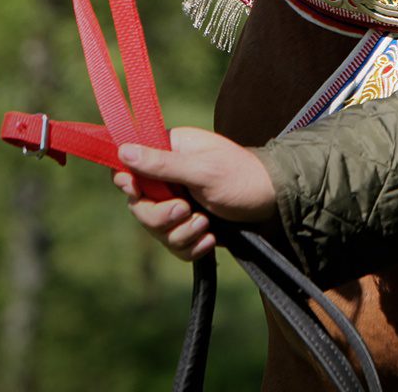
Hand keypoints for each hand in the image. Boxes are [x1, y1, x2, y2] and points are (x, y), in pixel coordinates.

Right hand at [113, 126, 277, 261]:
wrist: (274, 205)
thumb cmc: (242, 178)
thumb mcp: (202, 170)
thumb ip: (162, 164)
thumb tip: (123, 150)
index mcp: (171, 150)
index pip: (130, 164)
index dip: (128, 182)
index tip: (138, 192)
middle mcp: (170, 176)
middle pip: (139, 204)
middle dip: (160, 216)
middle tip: (185, 211)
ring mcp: (179, 202)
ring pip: (155, 229)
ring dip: (180, 234)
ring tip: (206, 226)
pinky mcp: (189, 225)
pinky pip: (174, 244)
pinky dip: (191, 247)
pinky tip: (210, 240)